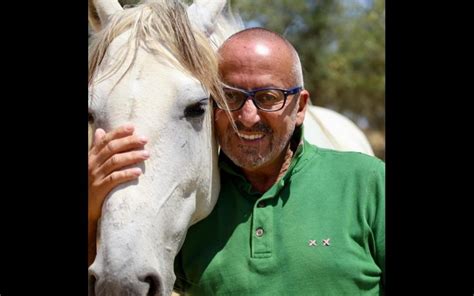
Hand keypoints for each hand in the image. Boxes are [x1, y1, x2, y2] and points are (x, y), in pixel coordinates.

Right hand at [88, 124, 148, 264]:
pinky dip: (127, 174)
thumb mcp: (92, 164)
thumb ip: (97, 148)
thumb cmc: (91, 183)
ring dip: (132, 156)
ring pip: (115, 162)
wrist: (84, 207)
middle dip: (129, 142)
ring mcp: (95, 176)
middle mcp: (92, 164)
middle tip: (145, 139)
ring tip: (146, 155)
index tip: (132, 127)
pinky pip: (114, 179)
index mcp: (91, 157)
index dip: (118, 132)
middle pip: (112, 149)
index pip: (105, 141)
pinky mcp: (100, 189)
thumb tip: (100, 130)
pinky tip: (138, 172)